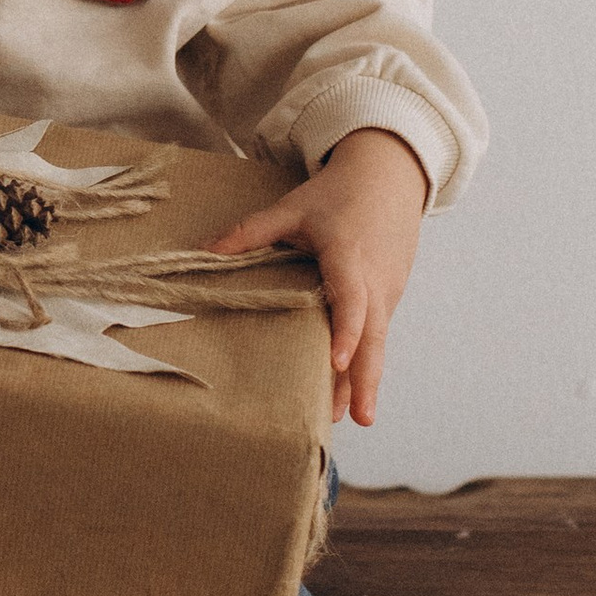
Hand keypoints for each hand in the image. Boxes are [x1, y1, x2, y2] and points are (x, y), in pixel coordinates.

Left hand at [206, 126, 428, 428]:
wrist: (390, 177)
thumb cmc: (337, 193)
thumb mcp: (293, 207)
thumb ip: (252, 231)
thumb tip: (204, 250)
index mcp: (349, 256)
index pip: (352, 299)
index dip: (346, 331)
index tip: (337, 363)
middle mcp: (375, 280)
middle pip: (374, 336)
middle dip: (366, 379)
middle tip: (360, 419)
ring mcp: (388, 290)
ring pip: (378, 341)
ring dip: (366, 379)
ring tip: (352, 418)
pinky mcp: (390, 296)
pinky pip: (378, 333)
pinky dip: (367, 362)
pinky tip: (351, 392)